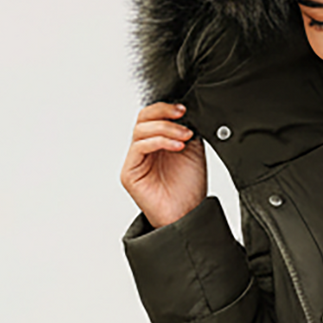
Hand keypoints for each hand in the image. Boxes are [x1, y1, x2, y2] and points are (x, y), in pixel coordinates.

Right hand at [121, 101, 207, 228]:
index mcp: (156, 143)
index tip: (183, 109)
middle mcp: (144, 150)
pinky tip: (176, 146)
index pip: (152, 116)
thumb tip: (187, 112)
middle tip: (182, 116)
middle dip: (164, 114)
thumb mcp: (193, 151)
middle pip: (143, 118)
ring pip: (141, 130)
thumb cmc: (189, 189)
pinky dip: (159, 141)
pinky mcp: (130, 172)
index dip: (165, 108)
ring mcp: (135, 160)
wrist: (188, 214)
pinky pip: (139, 146)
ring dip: (165, 128)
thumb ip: (186, 130)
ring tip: (184, 136)